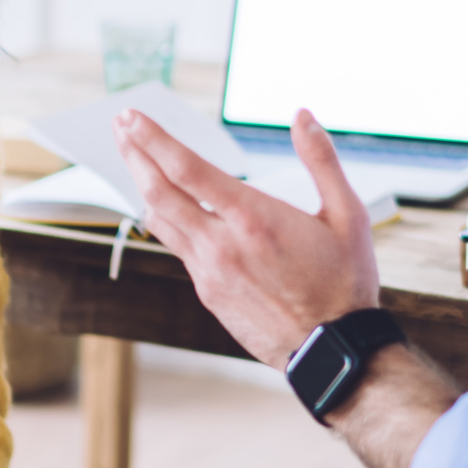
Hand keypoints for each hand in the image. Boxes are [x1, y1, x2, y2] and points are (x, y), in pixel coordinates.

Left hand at [113, 107, 379, 364]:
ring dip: (143, 186)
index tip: (132, 117)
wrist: (333, 350)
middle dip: (134, 154)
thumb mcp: (348, 214)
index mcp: (254, 219)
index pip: (187, 168)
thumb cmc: (345, 282)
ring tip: (135, 160)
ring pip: (160, 222)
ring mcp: (210, 273)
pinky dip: (168, 220)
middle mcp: (223, 245)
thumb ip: (322, 160)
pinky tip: (170, 209)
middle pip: (158, 192)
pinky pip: (179, 249)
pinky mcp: (209, 294)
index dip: (154, 139)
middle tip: (119, 126)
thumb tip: (303, 117)